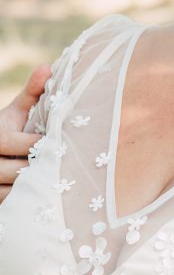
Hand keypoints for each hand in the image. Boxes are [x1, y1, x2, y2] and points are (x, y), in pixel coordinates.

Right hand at [0, 65, 50, 201]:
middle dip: (42, 169)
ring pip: (15, 192)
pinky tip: (47, 199)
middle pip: (18, 170)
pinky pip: (12, 207)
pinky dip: (30, 204)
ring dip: (38, 189)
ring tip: (59, 185)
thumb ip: (31, 93)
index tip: (59, 145)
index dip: (40, 145)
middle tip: (66, 169)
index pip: (19, 143)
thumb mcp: (14, 113)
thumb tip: (48, 67)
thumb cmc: (6, 132)